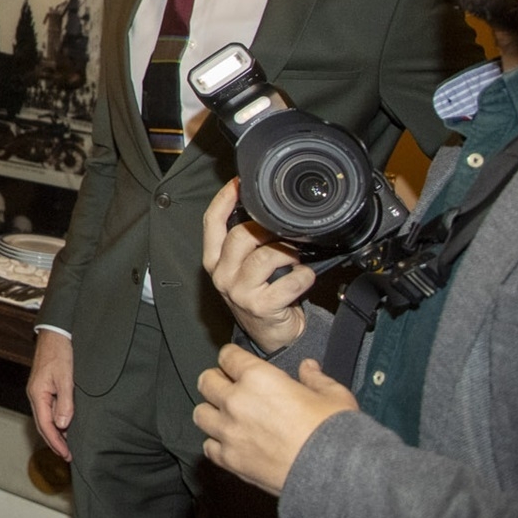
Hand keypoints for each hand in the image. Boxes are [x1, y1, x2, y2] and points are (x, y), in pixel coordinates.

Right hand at [26, 329, 74, 459]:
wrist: (55, 334)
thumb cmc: (60, 353)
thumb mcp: (66, 378)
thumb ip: (65, 402)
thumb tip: (62, 425)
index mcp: (37, 394)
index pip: (46, 425)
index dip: (56, 442)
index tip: (67, 454)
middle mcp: (35, 395)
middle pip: (43, 424)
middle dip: (54, 442)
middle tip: (68, 456)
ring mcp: (39, 391)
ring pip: (45, 418)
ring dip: (55, 433)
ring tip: (68, 445)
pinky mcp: (44, 387)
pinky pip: (48, 409)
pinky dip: (56, 421)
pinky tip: (65, 425)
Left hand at [194, 345, 356, 494]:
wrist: (334, 475)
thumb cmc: (335, 433)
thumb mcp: (334, 396)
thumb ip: (316, 378)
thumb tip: (308, 368)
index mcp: (258, 378)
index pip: (228, 356)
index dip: (233, 358)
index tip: (238, 364)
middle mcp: (236, 402)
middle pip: (206, 381)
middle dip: (217, 381)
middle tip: (229, 388)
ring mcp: (229, 432)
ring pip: (201, 413)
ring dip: (212, 412)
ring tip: (227, 416)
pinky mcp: (230, 460)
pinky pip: (208, 446)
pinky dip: (217, 444)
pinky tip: (232, 444)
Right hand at [201, 180, 313, 354]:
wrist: (272, 335)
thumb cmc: (261, 295)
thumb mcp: (243, 267)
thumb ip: (246, 242)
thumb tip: (263, 210)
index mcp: (213, 260)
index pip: (212, 222)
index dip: (224, 198)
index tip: (238, 181)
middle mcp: (221, 274)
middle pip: (241, 235)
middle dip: (268, 228)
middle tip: (285, 232)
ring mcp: (239, 291)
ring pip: (265, 255)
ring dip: (288, 252)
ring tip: (296, 256)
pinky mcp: (261, 305)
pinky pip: (289, 281)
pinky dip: (303, 275)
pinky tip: (305, 276)